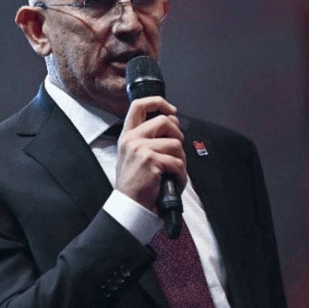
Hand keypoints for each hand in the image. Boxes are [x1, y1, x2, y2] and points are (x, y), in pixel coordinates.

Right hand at [115, 96, 186, 210]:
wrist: (129, 205)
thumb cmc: (135, 183)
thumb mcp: (134, 154)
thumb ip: (148, 137)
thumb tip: (171, 121)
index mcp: (128, 135)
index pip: (139, 105)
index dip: (158, 102)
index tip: (171, 110)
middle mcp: (132, 139)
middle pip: (165, 121)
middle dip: (178, 135)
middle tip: (176, 151)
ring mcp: (140, 149)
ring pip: (175, 143)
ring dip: (181, 160)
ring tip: (173, 171)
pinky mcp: (151, 160)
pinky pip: (177, 162)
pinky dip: (181, 175)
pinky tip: (173, 181)